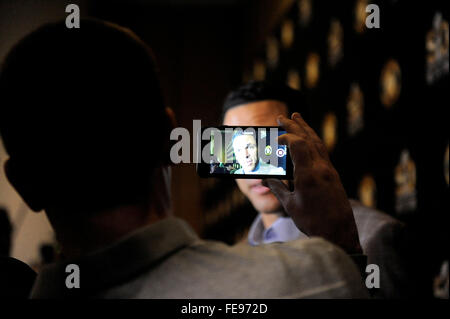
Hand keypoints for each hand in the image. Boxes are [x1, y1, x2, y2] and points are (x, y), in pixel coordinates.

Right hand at [263, 113, 361, 253]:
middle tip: (282, 116)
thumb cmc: (313, 221)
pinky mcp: (333, 175)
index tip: (275, 137)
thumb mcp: (290, 205)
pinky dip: (313, 141)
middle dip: (294, 125)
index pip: (298, 144)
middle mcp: (321, 168)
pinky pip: (322, 151)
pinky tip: (309, 139)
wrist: (339, 233)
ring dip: (306, 129)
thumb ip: (277, 188)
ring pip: (317, 143)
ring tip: (297, 118)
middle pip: (308, 139)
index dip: (286, 136)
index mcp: (309, 174)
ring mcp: (329, 170)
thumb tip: (266, 178)